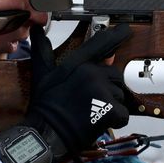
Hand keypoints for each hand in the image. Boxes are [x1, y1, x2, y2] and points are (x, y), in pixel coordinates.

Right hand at [24, 24, 131, 152]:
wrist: (45, 133)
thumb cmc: (45, 106)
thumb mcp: (42, 74)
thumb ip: (44, 51)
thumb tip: (37, 31)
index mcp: (77, 63)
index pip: (100, 43)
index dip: (116, 35)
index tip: (126, 29)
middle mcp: (91, 72)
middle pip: (116, 75)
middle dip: (109, 88)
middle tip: (92, 102)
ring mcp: (101, 90)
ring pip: (120, 95)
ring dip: (111, 106)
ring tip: (91, 114)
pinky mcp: (109, 109)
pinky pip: (123, 114)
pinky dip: (115, 121)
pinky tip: (98, 124)